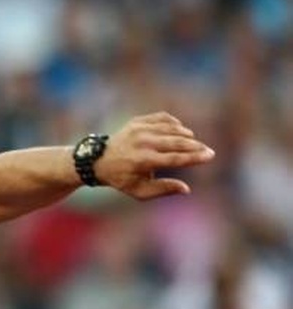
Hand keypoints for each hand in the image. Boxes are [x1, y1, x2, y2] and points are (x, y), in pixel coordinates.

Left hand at [94, 112, 214, 199]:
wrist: (98, 160)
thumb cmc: (122, 179)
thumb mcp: (139, 191)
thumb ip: (163, 189)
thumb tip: (186, 189)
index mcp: (143, 161)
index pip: (175, 158)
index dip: (194, 157)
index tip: (210, 156)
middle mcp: (142, 142)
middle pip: (176, 142)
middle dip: (195, 146)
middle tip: (208, 150)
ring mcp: (139, 129)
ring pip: (172, 128)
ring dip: (186, 135)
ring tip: (194, 143)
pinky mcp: (138, 121)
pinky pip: (163, 118)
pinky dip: (174, 123)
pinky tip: (180, 130)